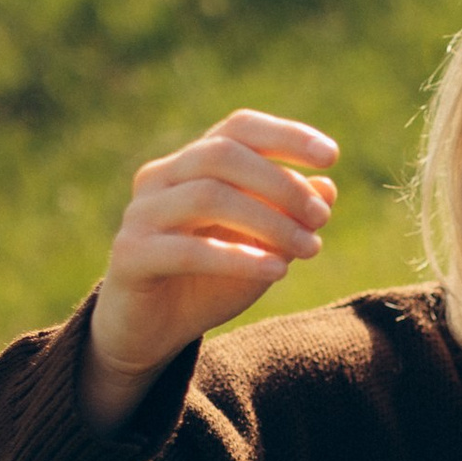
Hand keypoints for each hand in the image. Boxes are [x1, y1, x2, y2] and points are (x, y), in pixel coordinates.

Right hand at [80, 110, 337, 428]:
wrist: (151, 333)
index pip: (238, 128)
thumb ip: (288, 217)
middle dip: (281, 183)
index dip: (285, 135)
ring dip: (269, 221)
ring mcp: (140, 213)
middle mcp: (160, 177)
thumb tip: (327, 186)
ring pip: (207, 196)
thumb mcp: (260, 248)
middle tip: (322, 217)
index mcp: (190, 164)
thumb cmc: (208, 283)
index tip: (331, 156)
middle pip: (222, 154)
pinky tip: (278, 271)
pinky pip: (188, 250)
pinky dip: (239, 259)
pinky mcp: (130, 254)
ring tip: (310, 247)